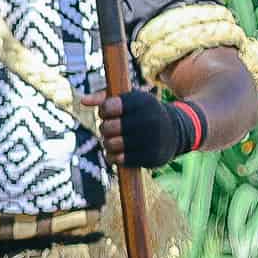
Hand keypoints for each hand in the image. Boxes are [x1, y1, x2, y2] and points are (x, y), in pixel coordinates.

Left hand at [83, 88, 201, 168]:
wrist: (174, 131)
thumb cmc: (143, 112)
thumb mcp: (129, 99)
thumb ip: (105, 98)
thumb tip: (83, 101)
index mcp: (143, 102)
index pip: (108, 107)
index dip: (104, 111)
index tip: (109, 112)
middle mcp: (150, 120)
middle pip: (107, 128)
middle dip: (105, 128)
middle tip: (111, 128)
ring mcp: (152, 140)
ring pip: (111, 145)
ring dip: (108, 143)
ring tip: (116, 139)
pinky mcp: (151, 157)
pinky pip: (119, 160)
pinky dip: (114, 156)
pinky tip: (120, 151)